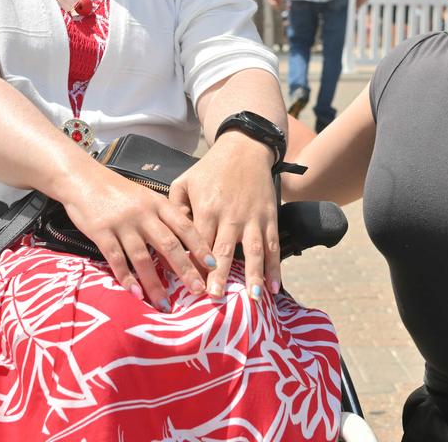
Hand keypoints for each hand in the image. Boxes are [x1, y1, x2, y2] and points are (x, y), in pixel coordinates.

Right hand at [62, 167, 215, 310]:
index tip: (213, 264)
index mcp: (157, 203)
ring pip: (143, 258)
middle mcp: (143, 214)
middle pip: (168, 244)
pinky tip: (136, 294)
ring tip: (165, 304)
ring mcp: (122, 224)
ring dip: (155, 283)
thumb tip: (184, 240)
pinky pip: (117, 260)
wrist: (82, 179)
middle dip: (185, 269)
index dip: (200, 246)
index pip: (184, 226)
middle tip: (198, 290)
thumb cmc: (117, 191)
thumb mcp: (145, 197)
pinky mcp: (101, 233)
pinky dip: (127, 279)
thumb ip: (163, 215)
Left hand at [169, 133, 278, 300]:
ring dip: (254, 276)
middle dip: (220, 276)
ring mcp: (252, 217)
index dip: (195, 265)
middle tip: (216, 299)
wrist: (245, 148)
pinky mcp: (269, 217)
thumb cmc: (210, 168)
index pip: (199, 242)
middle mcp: (230, 215)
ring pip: (254, 251)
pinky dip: (275, 267)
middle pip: (224, 250)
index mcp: (206, 208)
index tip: (191, 286)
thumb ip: (175, 208)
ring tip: (254, 299)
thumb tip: (172, 237)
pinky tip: (274, 287)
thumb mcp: (184, 181)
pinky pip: (273, 245)